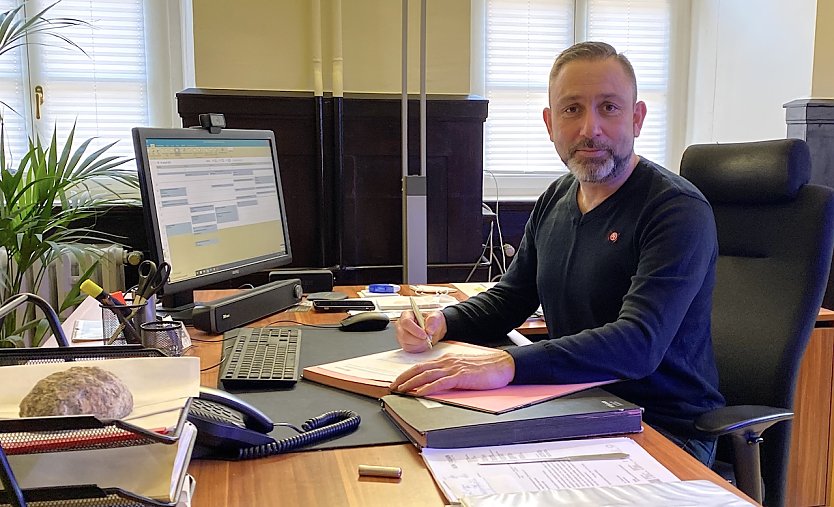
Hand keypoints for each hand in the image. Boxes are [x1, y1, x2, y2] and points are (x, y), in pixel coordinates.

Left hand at [390, 351, 514, 395]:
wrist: (502, 365)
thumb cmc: (485, 368)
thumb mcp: (462, 368)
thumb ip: (449, 373)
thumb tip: (436, 382)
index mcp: (446, 359)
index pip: (421, 366)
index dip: (407, 374)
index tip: (397, 381)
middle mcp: (446, 361)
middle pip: (419, 369)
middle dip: (403, 379)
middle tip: (392, 387)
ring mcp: (453, 368)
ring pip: (426, 375)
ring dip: (411, 383)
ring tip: (400, 390)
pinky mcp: (460, 376)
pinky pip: (440, 382)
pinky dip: (427, 387)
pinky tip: (419, 393)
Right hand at [396, 309, 446, 352]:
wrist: (434, 330)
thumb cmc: (432, 321)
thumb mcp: (436, 316)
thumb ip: (433, 320)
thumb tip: (429, 329)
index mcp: (407, 315)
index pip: (406, 322)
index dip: (415, 330)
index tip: (424, 335)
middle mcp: (402, 325)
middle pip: (404, 335)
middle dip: (418, 339)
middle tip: (428, 339)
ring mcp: (402, 335)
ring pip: (406, 343)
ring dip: (419, 344)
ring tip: (427, 340)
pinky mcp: (404, 344)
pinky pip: (409, 349)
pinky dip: (419, 348)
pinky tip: (424, 343)